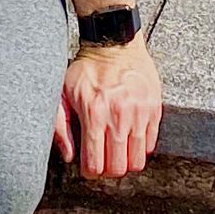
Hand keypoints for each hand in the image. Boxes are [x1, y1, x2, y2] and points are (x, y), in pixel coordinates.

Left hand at [53, 36, 162, 176]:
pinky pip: (150, 145)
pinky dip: (140, 147)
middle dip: (108, 170)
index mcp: (94, 113)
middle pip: (118, 168)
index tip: (89, 166)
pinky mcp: (154, 109)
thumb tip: (69, 156)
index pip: (95, 164)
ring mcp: (139, 113)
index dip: (90, 171)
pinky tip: (129, 137)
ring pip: (137, 161)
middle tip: (103, 160)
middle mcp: (119, 116)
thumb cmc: (87, 68)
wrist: (114, 42)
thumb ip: (60, 126)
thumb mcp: (63, 92)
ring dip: (126, 161)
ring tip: (117, 151)